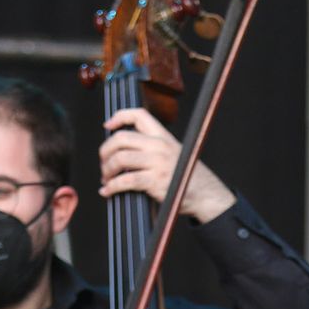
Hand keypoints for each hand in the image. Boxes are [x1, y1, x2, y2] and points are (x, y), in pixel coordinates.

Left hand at [99, 107, 236, 222]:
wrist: (205, 193)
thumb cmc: (186, 175)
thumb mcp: (173, 151)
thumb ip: (153, 146)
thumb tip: (124, 148)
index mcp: (163, 136)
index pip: (139, 115)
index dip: (120, 116)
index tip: (108, 125)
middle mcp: (159, 146)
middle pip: (122, 138)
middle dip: (105, 151)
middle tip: (104, 162)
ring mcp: (157, 163)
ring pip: (120, 159)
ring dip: (107, 170)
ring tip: (106, 178)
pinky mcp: (155, 181)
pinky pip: (125, 181)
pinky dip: (112, 187)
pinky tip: (108, 191)